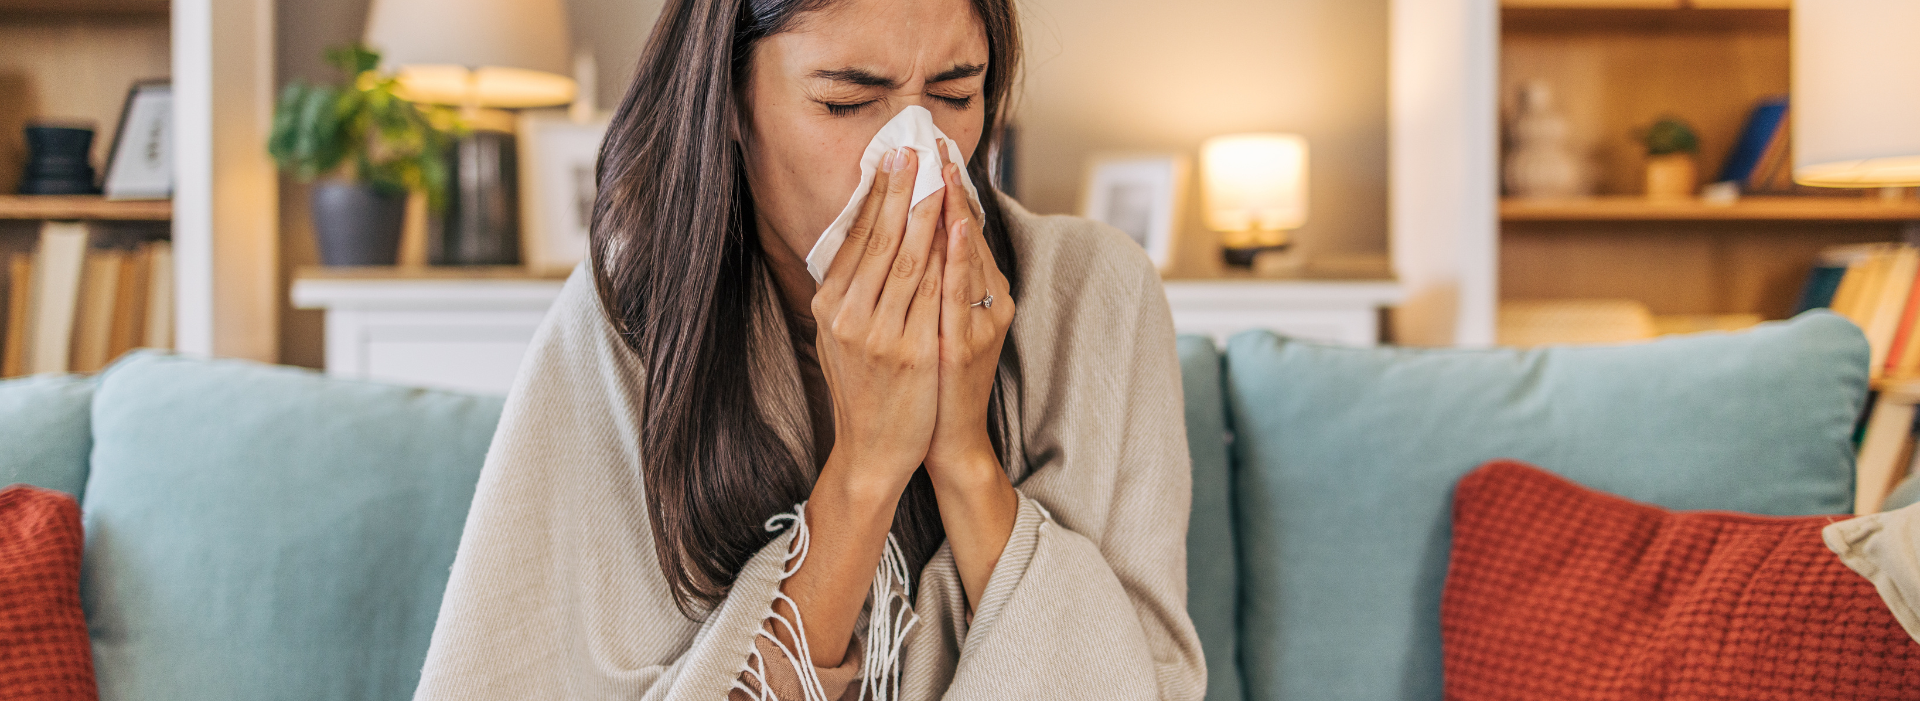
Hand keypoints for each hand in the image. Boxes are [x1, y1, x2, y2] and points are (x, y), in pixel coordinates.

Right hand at [810, 146, 948, 495]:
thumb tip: (856, 239)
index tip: (889, 160)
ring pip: (910, 258)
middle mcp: (850, 316)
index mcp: (830, 307)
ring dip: (927, 210)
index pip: (855, 238)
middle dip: (900, 189)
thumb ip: (845, 292)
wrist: (872, 450)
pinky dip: (947, 254)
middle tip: (914, 149)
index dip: (874, 196)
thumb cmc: (860, 390)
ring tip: (939, 173)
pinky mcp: (914, 352)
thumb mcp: (837, 338)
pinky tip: (957, 224)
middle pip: (880, 239)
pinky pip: (935, 292)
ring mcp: (882, 334)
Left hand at [925, 140, 1016, 484]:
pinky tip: (955, 224)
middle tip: (936, 141)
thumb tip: (907, 235)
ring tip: (946, 167)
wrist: (941, 440)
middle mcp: (989, 302)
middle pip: (969, 234)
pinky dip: (961, 255)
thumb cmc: (931, 380)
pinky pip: (962, 291)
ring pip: (968, 256)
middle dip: (952, 185)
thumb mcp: (932, 321)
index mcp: (980, 293)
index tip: (933, 147)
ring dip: (958, 208)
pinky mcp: (969, 343)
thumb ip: (930, 281)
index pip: (963, 230)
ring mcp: (982, 322)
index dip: (950, 188)